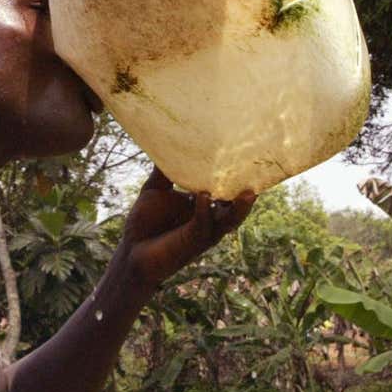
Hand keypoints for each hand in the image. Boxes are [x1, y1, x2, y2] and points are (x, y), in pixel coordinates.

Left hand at [118, 168, 253, 288]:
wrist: (131, 251)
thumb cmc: (144, 222)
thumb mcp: (156, 189)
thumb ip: (164, 169)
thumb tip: (165, 140)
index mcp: (204, 207)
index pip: (227, 192)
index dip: (239, 179)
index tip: (250, 160)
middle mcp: (209, 220)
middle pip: (236, 207)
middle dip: (248, 195)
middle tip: (260, 175)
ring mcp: (203, 232)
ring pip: (229, 222)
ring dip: (239, 209)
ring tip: (250, 193)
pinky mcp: (191, 243)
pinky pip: (202, 225)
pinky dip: (204, 211)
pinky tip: (202, 196)